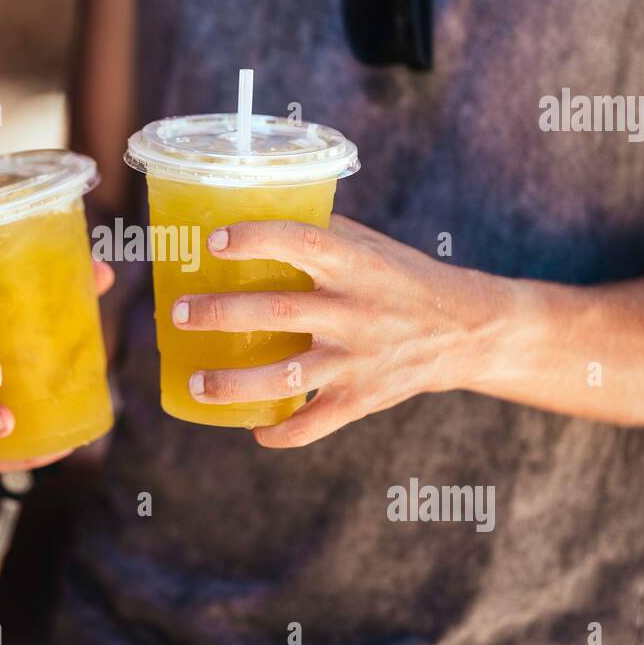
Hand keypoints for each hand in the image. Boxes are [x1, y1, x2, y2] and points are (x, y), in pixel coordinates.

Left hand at [171, 216, 498, 447]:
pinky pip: (315, 424)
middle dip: (221, 314)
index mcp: (355, 264)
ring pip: (286, 378)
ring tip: (194, 383)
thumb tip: (254, 212)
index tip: (214, 241)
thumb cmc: (403, 278)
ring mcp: (358, 359)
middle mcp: (355, 311)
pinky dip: (282, 433)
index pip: (302, 241)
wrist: (466, 330)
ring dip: (234, 383)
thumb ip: (321, 233)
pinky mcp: (364, 398)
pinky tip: (254, 429)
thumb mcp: (370, 246)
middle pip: (278, 312)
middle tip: (177, 314)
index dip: (257, 239)